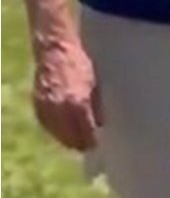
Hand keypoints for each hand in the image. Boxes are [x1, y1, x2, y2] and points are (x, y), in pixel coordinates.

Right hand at [33, 36, 101, 151]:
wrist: (57, 51)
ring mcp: (47, 109)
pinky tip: (65, 130)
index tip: (99, 145)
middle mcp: (61, 109)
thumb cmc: (82, 65)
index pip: (87, 134)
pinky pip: (48, 126)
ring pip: (58, 135)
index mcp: (79, 103)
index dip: (93, 141)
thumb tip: (103, 125)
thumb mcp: (97, 84)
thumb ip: (99, 107)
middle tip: (90, 145)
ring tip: (79, 140)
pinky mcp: (38, 106)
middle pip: (72, 138)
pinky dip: (57, 130)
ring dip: (68, 139)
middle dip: (82, 143)